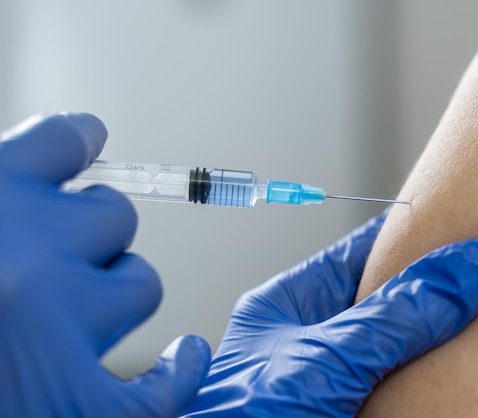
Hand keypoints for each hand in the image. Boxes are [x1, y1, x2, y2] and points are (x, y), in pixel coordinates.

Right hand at [0, 113, 210, 416]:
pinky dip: (175, 377)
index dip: (77, 141)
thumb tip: (57, 159)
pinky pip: (157, 388)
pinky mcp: (70, 404)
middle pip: (113, 215)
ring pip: (139, 284)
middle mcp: (20, 249)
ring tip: (58, 327)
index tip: (88, 137)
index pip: (59, 141)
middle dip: (92, 235)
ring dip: (114, 298)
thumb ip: (2, 202)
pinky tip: (184, 360)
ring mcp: (52, 326)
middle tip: (48, 265)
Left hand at [180, 214, 477, 416]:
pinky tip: (469, 366)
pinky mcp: (357, 409)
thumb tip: (468, 266)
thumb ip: (394, 317)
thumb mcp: (323, 358)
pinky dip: (437, 376)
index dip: (405, 234)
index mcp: (290, 307)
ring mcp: (337, 379)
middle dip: (433, 285)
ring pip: (400, 343)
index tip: (457, 219)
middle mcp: (315, 340)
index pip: (356, 253)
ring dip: (440, 334)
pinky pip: (406, 384)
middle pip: (385, 299)